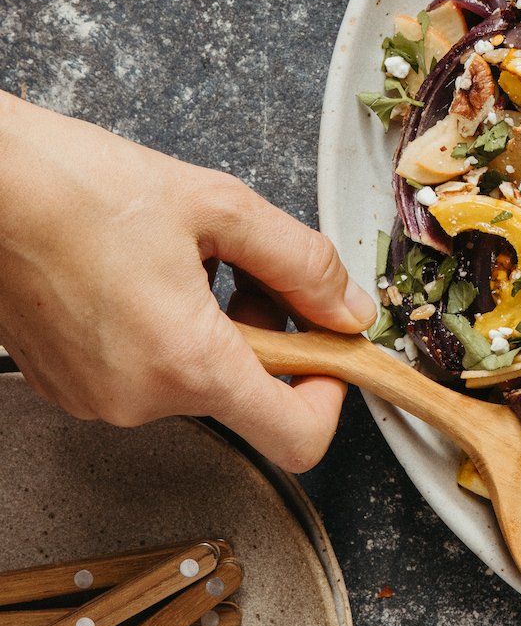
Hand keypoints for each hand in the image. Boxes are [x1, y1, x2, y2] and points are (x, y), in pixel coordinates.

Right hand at [0, 92, 373, 469]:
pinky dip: (164, 331)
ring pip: (192, 379)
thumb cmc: (80, 188)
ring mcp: (96, 400)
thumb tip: (348, 309)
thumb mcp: (219, 207)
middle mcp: (139, 401)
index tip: (328, 348)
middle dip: (263, 331)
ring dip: (211, 326)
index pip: (296, 437)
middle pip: (243, 394)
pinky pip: (144, 372)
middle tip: (242, 263)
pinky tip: (140, 274)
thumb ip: (301, 264)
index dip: (330, 396)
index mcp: (187, 363)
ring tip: (181, 257)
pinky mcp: (67, 386)